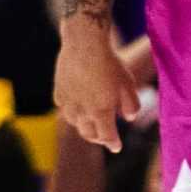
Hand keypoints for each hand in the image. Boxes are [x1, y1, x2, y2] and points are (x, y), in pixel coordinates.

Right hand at [55, 17, 142, 151]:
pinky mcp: (59, 93)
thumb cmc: (110, 63)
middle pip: (89, 134)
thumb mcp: (128, 84)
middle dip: (99, 139)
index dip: (113, 143)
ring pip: (76, 123)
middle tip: (105, 138)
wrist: (84, 44)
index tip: (117, 148)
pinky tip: (78, 108)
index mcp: (101, 111)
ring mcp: (68, 103)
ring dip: (85, 126)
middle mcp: (82, 111)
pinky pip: (66, 109)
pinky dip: (73, 112)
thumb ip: (131, 105)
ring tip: (92, 123)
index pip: (107, 136)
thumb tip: (128, 118)